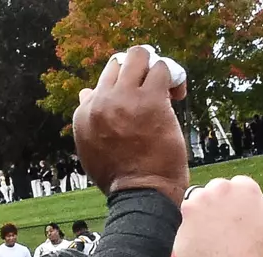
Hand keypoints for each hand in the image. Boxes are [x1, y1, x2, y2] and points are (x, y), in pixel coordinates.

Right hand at [71, 47, 188, 203]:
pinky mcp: (151, 99)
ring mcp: (125, 98)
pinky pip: (163, 69)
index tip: (136, 102)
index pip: (103, 80)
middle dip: (139, 70)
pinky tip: (178, 96)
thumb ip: (89, 120)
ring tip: (167, 91)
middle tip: (153, 89)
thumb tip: (87, 92)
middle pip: (119, 61)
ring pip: (140, 56)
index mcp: (84, 113)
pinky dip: (174, 77)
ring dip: (156, 70)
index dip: (123, 86)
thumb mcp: (92, 150)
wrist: (140, 195)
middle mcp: (100, 101)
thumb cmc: (121, 179)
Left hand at [176, 178, 262, 256]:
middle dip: (220, 211)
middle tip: (228, 237)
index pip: (236, 191)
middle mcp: (223, 186)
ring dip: (204, 218)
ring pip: (200, 204)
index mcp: (246, 186)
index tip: (241, 230)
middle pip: (216, 194)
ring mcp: (201, 198)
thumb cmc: (257, 256)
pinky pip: (185, 218)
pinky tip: (203, 243)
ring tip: (216, 240)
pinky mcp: (185, 212)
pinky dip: (191, 230)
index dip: (238, 213)